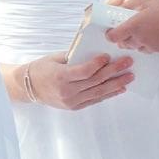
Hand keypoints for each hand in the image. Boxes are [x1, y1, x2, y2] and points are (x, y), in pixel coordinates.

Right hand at [17, 52, 133, 110]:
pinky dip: (109, 94)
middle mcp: (67, 92)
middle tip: (127, 63)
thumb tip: (97, 51)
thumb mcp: (56, 59)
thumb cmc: (42, 68)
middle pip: (95, 81)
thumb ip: (75, 57)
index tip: (108, 56)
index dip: (97, 64)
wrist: (29, 87)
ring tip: (130, 76)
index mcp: (60, 77)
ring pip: (98, 92)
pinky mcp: (75, 107)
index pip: (84, 71)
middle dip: (114, 71)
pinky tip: (120, 88)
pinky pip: (95, 100)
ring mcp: (72, 101)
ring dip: (116, 84)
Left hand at [106, 0, 158, 54]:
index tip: (112, 28)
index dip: (110, 32)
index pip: (112, 36)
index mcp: (134, 26)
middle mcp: (139, 39)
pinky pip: (149, 48)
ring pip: (136, 46)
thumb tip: (121, 5)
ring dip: (136, 39)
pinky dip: (149, 43)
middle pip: (123, 43)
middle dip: (123, 36)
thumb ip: (132, 1)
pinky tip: (156, 33)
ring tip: (146, 27)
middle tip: (130, 25)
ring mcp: (150, 46)